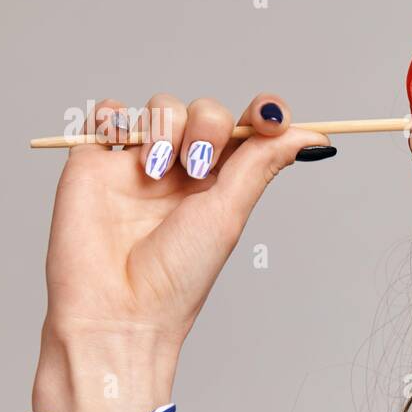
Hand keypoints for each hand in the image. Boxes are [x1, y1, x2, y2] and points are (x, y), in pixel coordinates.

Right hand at [32, 93, 331, 411]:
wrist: (116, 306)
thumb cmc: (177, 275)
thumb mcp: (230, 214)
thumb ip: (262, 164)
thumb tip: (315, 136)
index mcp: (223, 184)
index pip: (248, 131)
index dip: (263, 114)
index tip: (270, 118)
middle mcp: (183, 170)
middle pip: (206, 112)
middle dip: (207, 127)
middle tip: (195, 167)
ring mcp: (140, 162)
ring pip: (162, 106)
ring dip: (164, 127)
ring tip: (154, 171)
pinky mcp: (96, 161)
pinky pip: (108, 113)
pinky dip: (116, 116)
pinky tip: (122, 147)